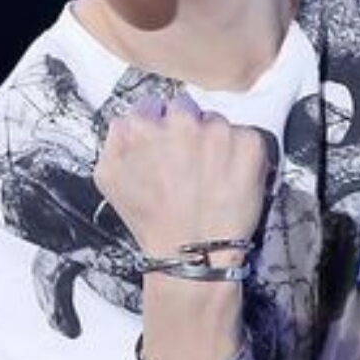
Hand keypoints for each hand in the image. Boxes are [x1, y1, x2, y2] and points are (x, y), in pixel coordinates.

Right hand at [94, 91, 267, 259]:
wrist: (192, 254)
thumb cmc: (151, 220)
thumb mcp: (109, 177)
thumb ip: (114, 138)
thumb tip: (127, 121)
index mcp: (144, 125)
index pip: (153, 106)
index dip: (159, 126)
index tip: (165, 146)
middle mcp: (181, 121)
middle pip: (185, 109)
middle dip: (186, 130)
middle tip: (188, 163)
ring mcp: (218, 130)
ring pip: (216, 123)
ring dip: (214, 142)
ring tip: (210, 176)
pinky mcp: (249, 143)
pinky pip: (246, 135)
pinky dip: (241, 155)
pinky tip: (230, 179)